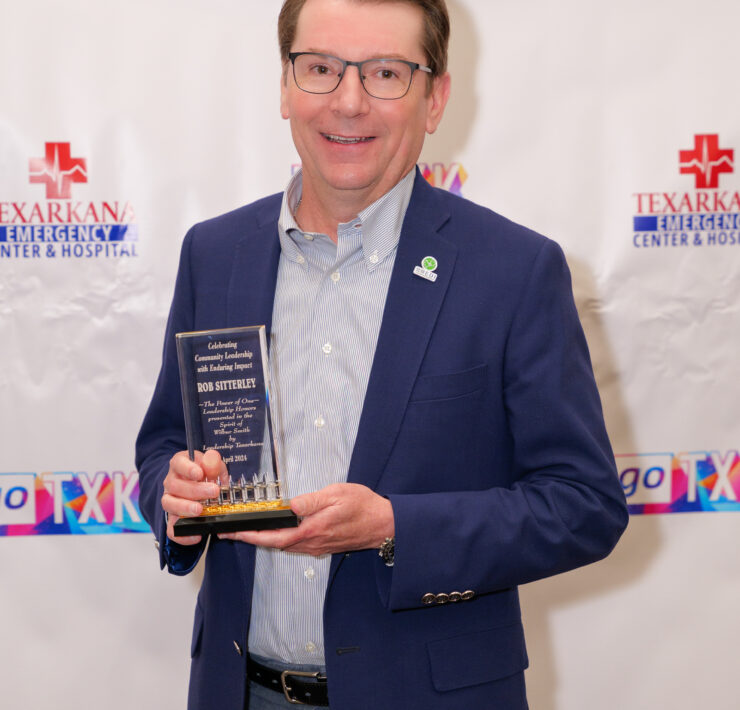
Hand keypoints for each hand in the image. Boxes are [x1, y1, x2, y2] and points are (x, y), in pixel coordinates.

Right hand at [162, 449, 225, 544]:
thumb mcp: (213, 465)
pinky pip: (172, 529)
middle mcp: (171, 482)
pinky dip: (182, 534)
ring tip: (200, 510)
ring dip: (185, 508)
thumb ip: (213, 462)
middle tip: (214, 491)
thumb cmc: (206, 474)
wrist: (201, 487)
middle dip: (195, 490)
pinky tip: (196, 535)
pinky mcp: (173, 518)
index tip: (199, 473)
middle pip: (175, 486)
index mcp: (180, 465)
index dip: (187, 468)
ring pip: (169, 505)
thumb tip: (211, 460)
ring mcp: (170, 500)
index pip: (178, 463)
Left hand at [219, 483, 394, 555]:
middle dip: (252, 539)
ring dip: (266, 540)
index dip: (251, 536)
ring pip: (285, 546)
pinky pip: (296, 545)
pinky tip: (278, 531)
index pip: (274, 536)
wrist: (384, 524)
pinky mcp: (323, 545)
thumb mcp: (337, 494)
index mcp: (312, 530)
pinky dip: (281, 539)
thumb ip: (312, 501)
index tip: (234, 534)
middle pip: (275, 544)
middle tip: (232, 533)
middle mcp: (312, 542)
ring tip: (249, 531)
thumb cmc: (363, 507)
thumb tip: (291, 505)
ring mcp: (317, 546)